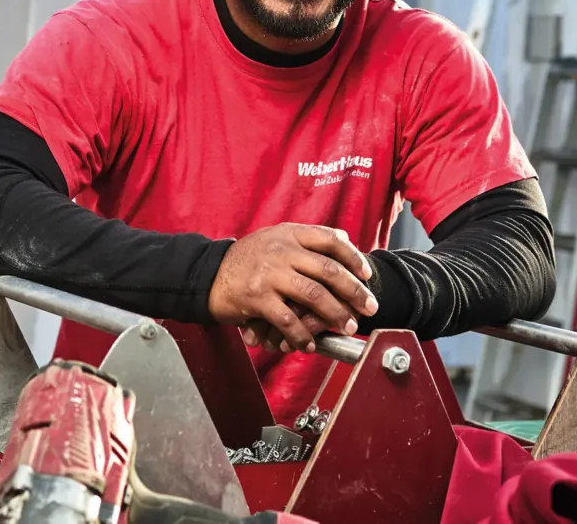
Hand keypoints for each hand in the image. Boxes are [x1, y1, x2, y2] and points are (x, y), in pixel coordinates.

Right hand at [207, 223, 377, 352]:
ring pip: (314, 296)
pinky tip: (310, 343)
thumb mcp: (275, 238)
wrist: (207, 273)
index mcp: (289, 233)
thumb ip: (306, 238)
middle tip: (369, 307)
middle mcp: (281, 250)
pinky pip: (287, 320)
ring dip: (335, 315)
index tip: (367, 275)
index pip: (331, 240)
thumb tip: (343, 240)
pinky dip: (302, 335)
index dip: (354, 258)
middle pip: (329, 270)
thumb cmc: (246, 258)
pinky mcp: (257, 297)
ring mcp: (269, 274)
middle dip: (354, 291)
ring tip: (347, 326)